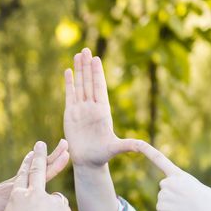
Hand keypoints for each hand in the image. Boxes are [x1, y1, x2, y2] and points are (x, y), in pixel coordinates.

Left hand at [0, 139, 69, 210]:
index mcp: (13, 193)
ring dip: (43, 161)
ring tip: (54, 152)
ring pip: (29, 171)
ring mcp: (6, 187)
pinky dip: (32, 169)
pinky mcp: (3, 192)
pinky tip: (34, 166)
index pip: (40, 176)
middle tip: (65, 143)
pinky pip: (22, 177)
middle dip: (52, 156)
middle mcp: (11, 186)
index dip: (54, 164)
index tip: (66, 152)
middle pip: (36, 168)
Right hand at [63, 48, 138, 167]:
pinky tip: (68, 71)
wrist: (88, 161)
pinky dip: (69, 83)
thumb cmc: (103, 154)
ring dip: (79, 70)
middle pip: (89, 82)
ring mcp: (81, 109)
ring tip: (78, 54)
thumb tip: (143, 147)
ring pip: (80, 85)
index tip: (97, 59)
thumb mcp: (117, 148)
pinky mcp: (70, 113)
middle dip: (87, 66)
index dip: (98, 73)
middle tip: (86, 49)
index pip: (100, 87)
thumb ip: (129, 145)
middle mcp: (92, 106)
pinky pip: (69, 94)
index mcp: (103, 110)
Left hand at [135, 140, 210, 210]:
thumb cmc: (210, 202)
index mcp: (178, 174)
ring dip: (173, 208)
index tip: (138, 142)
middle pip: (164, 189)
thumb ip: (184, 188)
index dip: (147, 150)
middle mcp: (167, 182)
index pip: (159, 159)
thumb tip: (177, 199)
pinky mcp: (160, 207)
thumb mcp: (198, 188)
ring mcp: (162, 194)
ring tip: (187, 209)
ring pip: (164, 203)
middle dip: (172, 196)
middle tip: (187, 203)